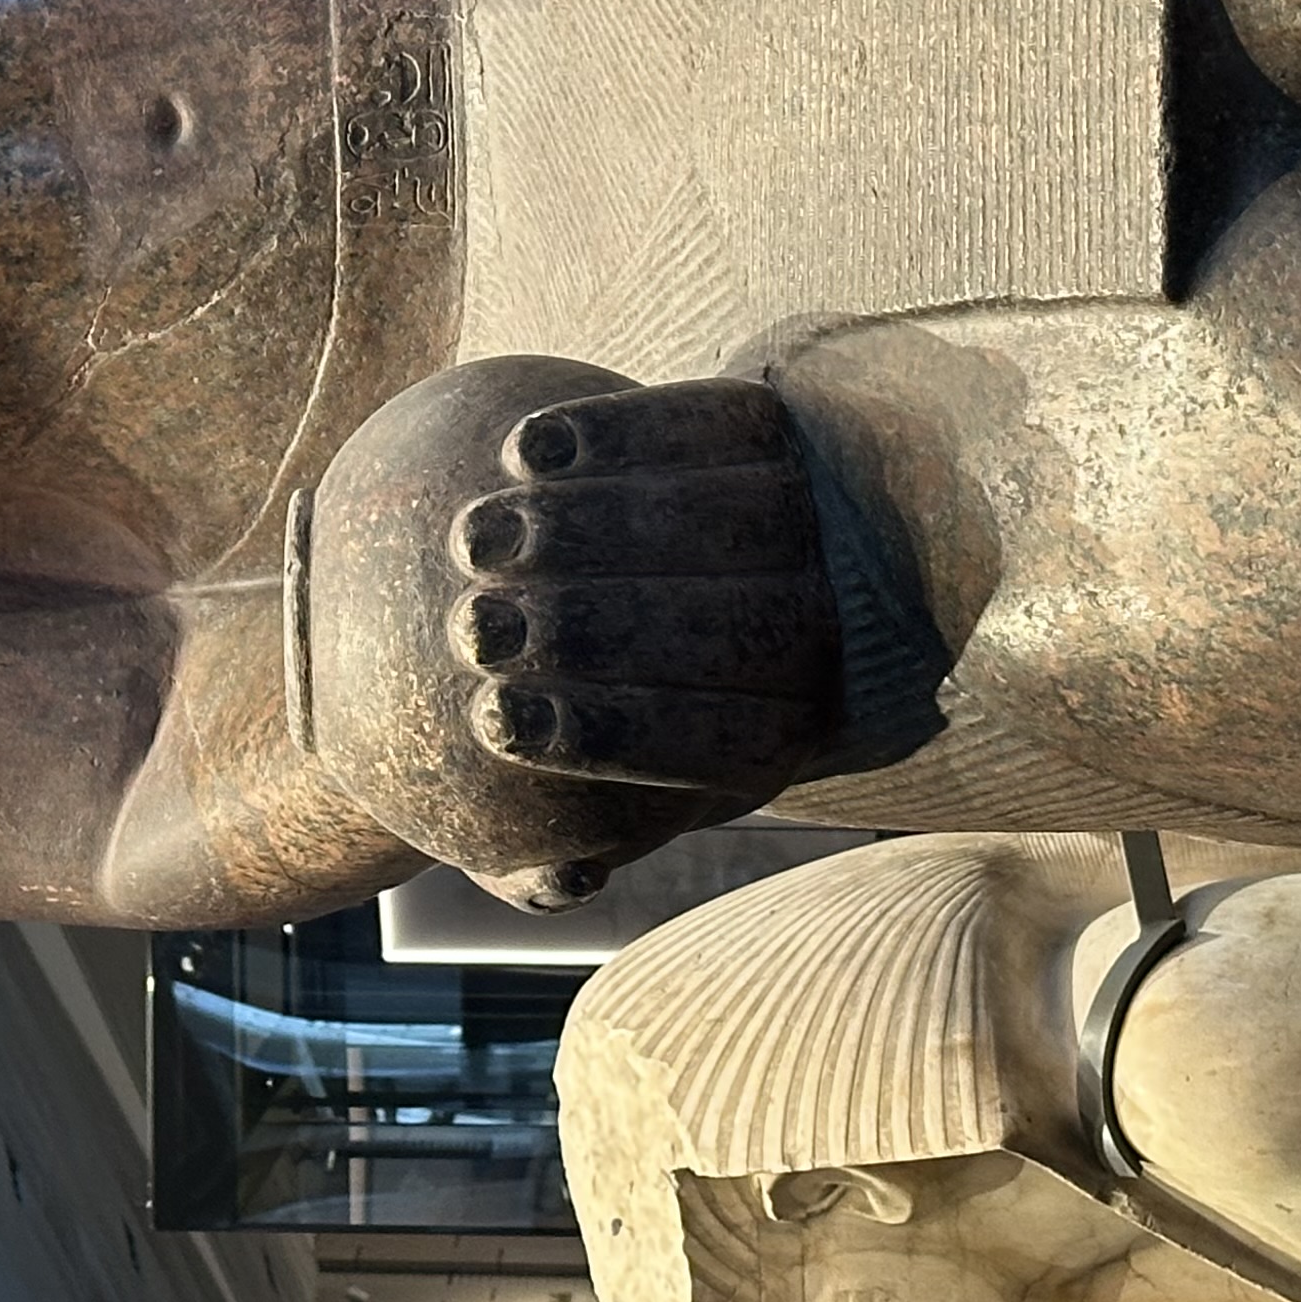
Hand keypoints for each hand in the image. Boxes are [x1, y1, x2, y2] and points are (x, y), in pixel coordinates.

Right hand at [296, 354, 840, 906]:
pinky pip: (696, 420)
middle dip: (588, 630)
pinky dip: (612, 430)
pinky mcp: (775, 425)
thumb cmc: (581, 703)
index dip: (610, 735)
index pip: (720, 741)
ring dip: (582, 525)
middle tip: (472, 628)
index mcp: (790, 731)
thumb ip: (542, 856)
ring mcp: (814, 516)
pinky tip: (520, 448)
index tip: (493, 718)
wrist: (654, 557)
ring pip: (705, 517)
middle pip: (719, 627)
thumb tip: (557, 881)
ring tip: (472, 538)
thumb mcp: (565, 802)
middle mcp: (829, 624)